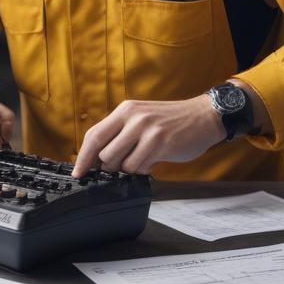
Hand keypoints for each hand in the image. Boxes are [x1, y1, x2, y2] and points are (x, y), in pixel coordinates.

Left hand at [72, 96, 224, 177]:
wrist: (204, 116)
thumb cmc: (172, 122)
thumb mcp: (142, 119)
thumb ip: (122, 135)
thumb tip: (99, 159)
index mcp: (125, 110)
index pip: (94, 135)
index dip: (83, 157)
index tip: (79, 173)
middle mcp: (132, 117)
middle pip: (102, 152)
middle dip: (108, 167)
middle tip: (121, 167)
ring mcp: (146, 128)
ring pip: (119, 162)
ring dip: (128, 169)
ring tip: (142, 160)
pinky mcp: (160, 142)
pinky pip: (139, 166)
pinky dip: (143, 170)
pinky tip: (154, 162)